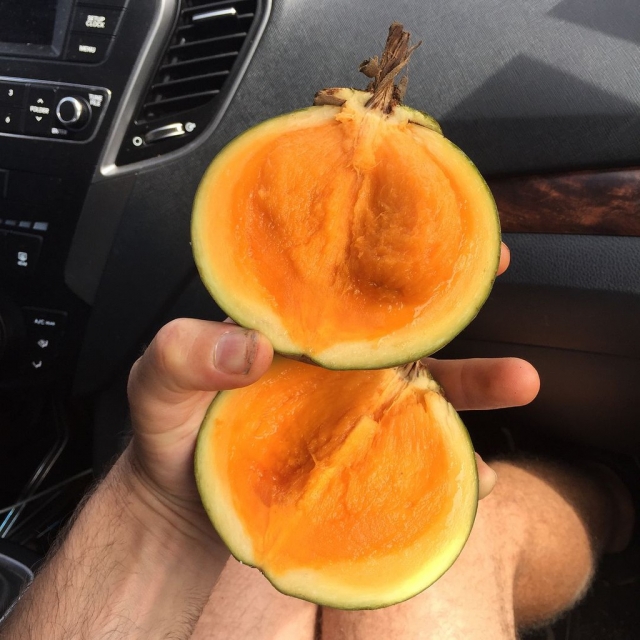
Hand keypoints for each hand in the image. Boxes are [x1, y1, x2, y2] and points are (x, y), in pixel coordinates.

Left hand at [123, 244, 534, 539]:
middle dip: (449, 293)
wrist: (186, 507)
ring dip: (474, 383)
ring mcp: (351, 411)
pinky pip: (416, 456)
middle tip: (495, 266)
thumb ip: (184, 354)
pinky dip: (450, 465)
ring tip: (520, 380)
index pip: (339, 275)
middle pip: (398, 321)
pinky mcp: (362, 460)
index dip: (381, 242)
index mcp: (289, 328)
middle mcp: (330, 363)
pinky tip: (475, 475)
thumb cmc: (171, 437)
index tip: (425, 217)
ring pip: (423, 387)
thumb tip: (249, 349)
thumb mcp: (157, 384)